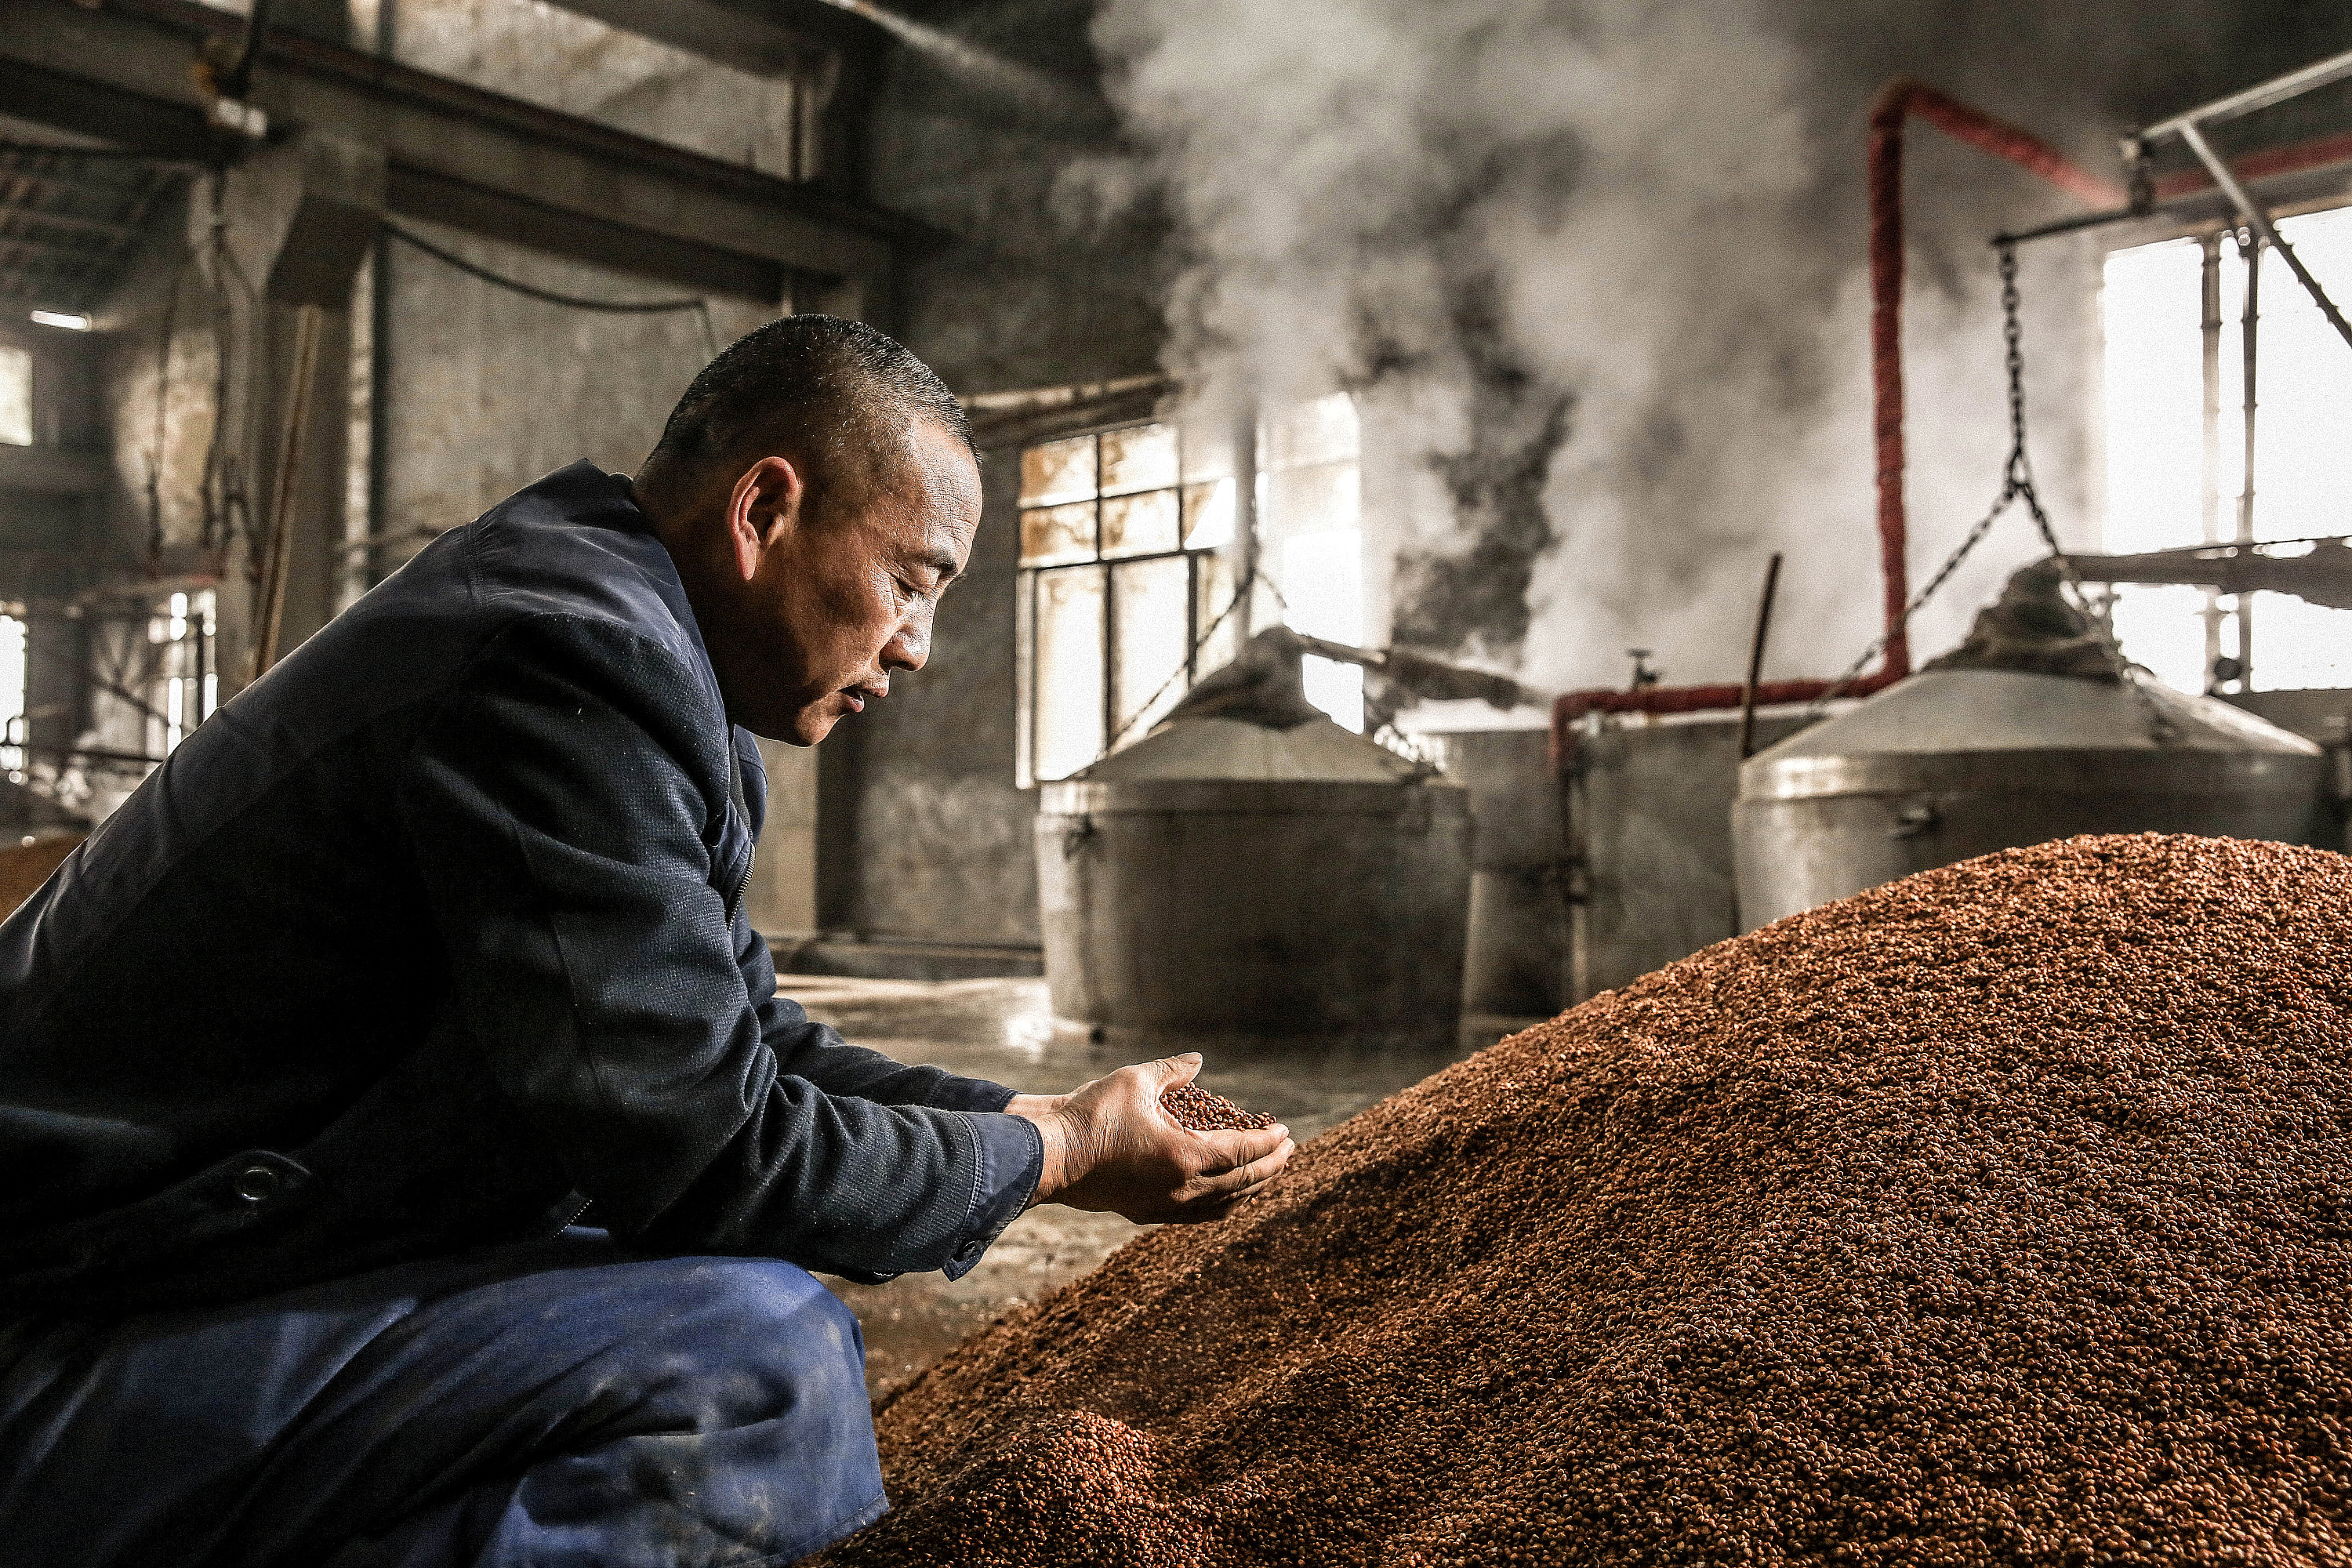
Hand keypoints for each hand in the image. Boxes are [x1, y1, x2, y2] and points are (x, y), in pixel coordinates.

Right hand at [1007, 1053, 1294, 1224]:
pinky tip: (1225, 1194)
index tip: (1287, 1132)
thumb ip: (1172, 1070)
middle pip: (1243, 1183)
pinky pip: (1200, 1215)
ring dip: (1250, 1188)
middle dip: (1271, 1166)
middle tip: (1288, 1151)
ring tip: (1264, 1172)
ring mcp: (1165, 1207)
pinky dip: (1223, 1203)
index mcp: (1185, 1157)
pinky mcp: (1148, 1214)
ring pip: (1224, 1205)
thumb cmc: (1090, 1115)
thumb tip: (1197, 1061)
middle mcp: (1182, 1190)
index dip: (1269, 1142)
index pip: (1243, 1152)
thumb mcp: (1135, 1080)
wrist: (1048, 1157)